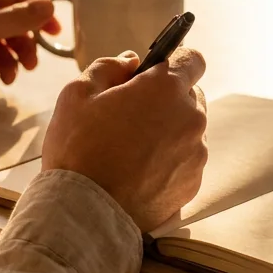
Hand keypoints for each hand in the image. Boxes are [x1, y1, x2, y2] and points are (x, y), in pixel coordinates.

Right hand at [42, 48, 208, 230]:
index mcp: (165, 88)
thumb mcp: (77, 94)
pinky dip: (169, 161)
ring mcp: (195, 153)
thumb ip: (109, 67)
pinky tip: (139, 172)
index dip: (174, 62)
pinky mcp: (193, 183)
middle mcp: (190, 117)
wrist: (85, 212)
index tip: (156, 73)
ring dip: (168, 131)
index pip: (192, 59)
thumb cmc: (77, 149)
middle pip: (190, 96)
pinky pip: (186, 161)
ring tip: (132, 149)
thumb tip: (131, 61)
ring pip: (188, 130)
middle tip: (131, 115)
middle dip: (166, 99)